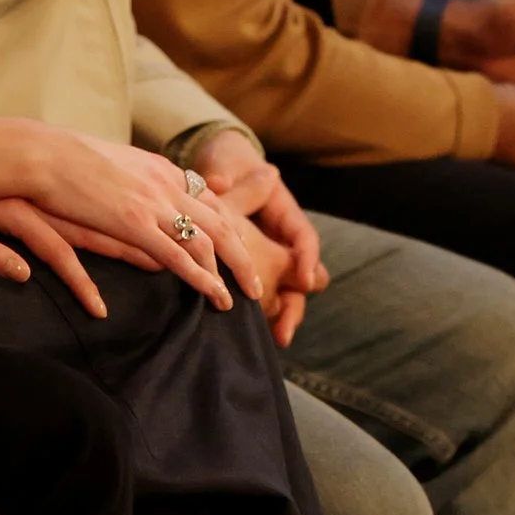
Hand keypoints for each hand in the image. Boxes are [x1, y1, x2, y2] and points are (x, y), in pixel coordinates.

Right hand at [0, 130, 234, 313]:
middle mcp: (167, 184)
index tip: (245, 255)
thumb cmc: (65, 164)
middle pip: (221, 224)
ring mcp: (152, 201)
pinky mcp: (132, 221)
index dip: (232, 233)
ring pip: (207, 241)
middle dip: (242, 257)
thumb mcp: (113, 170)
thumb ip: (136, 187)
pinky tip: (210, 297)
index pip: (212, 205)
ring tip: (238, 301)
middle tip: (257, 288)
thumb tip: (150, 209)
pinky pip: (176, 255)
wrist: (38, 154)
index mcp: (162, 171)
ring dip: (227, 273)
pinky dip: (198, 278)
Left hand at [192, 129, 328, 348]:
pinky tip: (245, 338)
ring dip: (280, 317)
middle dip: (295, 303)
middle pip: (302, 277)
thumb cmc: (223, 173)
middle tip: (284, 330)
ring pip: (284, 296)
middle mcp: (280, 243)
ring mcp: (268, 264)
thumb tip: (228, 180)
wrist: (208, 181)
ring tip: (272, 340)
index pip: (304, 239)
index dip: (306, 259)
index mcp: (283, 215)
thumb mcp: (225, 175)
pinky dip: (260, 320)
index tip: (303, 278)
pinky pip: (263, 304)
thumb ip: (230, 183)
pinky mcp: (251, 280)